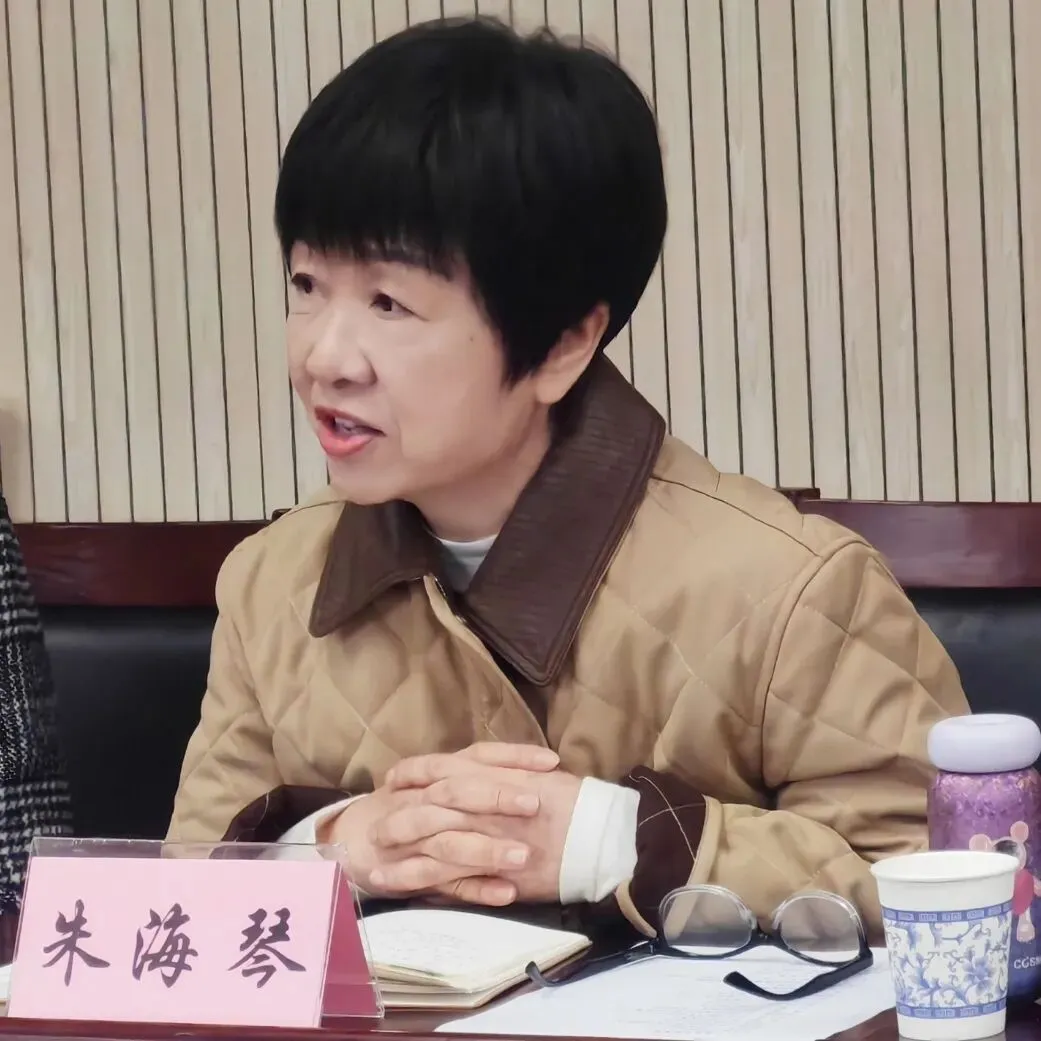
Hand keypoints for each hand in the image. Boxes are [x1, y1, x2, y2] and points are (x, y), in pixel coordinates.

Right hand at [323, 743, 560, 904]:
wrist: (351, 839)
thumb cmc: (411, 805)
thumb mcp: (441, 781)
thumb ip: (482, 775)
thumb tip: (545, 772)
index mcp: (438, 773)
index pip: (477, 756)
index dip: (513, 757)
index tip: (550, 762)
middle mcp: (424, 800)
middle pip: (458, 793)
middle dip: (496, 797)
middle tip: (536, 804)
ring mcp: (416, 840)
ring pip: (450, 843)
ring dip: (487, 849)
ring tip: (524, 856)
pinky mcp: (411, 876)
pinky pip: (444, 885)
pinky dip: (475, 889)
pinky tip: (506, 894)